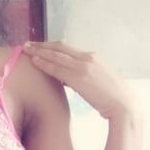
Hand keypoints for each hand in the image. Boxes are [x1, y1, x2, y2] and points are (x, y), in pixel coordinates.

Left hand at [23, 41, 138, 120]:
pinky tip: (34, 61)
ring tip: (25, 50)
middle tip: (27, 44)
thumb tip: (65, 78)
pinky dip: (44, 64)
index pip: (67, 48)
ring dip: (39, 51)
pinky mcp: (79, 77)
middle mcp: (88, 57)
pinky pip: (57, 68)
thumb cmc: (111, 97)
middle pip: (59, 47)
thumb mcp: (97, 79)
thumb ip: (82, 75)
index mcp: (93, 56)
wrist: (124, 105)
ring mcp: (83, 66)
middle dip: (41, 45)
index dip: (52, 46)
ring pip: (56, 55)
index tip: (40, 46)